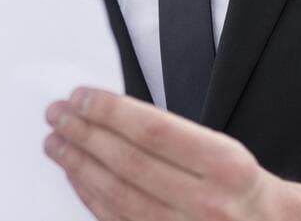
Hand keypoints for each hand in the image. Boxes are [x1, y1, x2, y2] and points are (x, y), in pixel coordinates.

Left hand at [44, 88, 300, 220]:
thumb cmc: (245, 187)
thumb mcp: (226, 149)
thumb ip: (172, 135)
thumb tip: (111, 114)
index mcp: (225, 164)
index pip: (153, 130)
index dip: (110, 111)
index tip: (80, 96)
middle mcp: (207, 203)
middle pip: (129, 162)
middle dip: (84, 134)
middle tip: (56, 114)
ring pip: (118, 195)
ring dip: (79, 166)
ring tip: (56, 142)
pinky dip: (91, 197)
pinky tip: (75, 176)